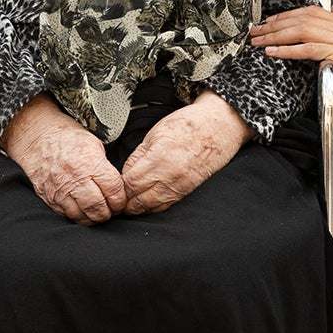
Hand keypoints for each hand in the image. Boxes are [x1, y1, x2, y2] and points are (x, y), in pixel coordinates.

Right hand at [0, 95, 126, 223]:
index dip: (120, 200)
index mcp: (90, 164)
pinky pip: (66, 215)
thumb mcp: (94, 145)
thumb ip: (105, 168)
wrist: (37, 137)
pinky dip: (77, 216)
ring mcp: (60, 190)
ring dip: (93, 218)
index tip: (120, 201)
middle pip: (99, 208)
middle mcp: (75, 179)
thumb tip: (116, 186)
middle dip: (109, 213)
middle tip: (111, 210)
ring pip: (82, 216)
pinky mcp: (49, 197)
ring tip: (97, 213)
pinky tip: (82, 211)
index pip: (113, 191)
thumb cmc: (67, 139)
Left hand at [120, 92, 253, 214]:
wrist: (219, 127)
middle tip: (118, 195)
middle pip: (137, 199)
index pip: (129, 183)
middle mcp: (169, 176)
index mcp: (158, 157)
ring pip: (151, 207)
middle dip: (126, 199)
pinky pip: (165, 206)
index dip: (118, 186)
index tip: (113, 184)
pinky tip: (146, 201)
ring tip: (130, 200)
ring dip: (137, 206)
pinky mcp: (188, 191)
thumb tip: (125, 173)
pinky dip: (152, 206)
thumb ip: (138, 155)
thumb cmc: (188, 125)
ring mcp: (180, 186)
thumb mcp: (155, 133)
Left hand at [251, 4, 332, 122]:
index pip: (310, 11)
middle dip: (276, 25)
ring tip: (260, 41)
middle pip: (303, 18)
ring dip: (277, 36)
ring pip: (303, 30)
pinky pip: (308, 48)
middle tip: (257, 32)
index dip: (286, 16)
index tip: (268, 23)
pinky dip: (288, 49)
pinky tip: (274, 52)